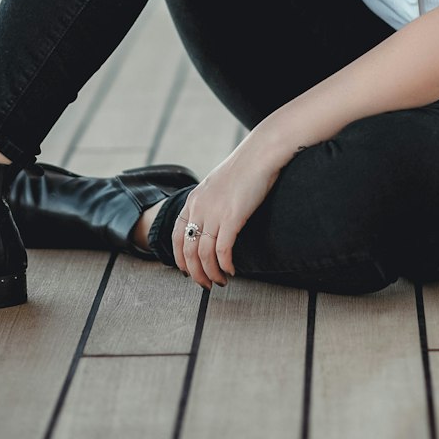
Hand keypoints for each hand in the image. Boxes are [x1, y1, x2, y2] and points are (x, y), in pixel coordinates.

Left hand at [172, 131, 284, 288]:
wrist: (261, 153)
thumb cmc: (245, 166)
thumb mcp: (218, 183)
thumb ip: (210, 200)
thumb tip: (213, 219)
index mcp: (194, 199)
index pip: (177, 235)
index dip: (179, 258)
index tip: (188, 271)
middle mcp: (199, 207)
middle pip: (188, 250)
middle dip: (195, 273)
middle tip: (205, 285)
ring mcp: (214, 212)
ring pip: (203, 254)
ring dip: (211, 273)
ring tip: (219, 282)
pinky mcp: (232, 217)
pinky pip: (222, 250)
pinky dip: (224, 264)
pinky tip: (231, 270)